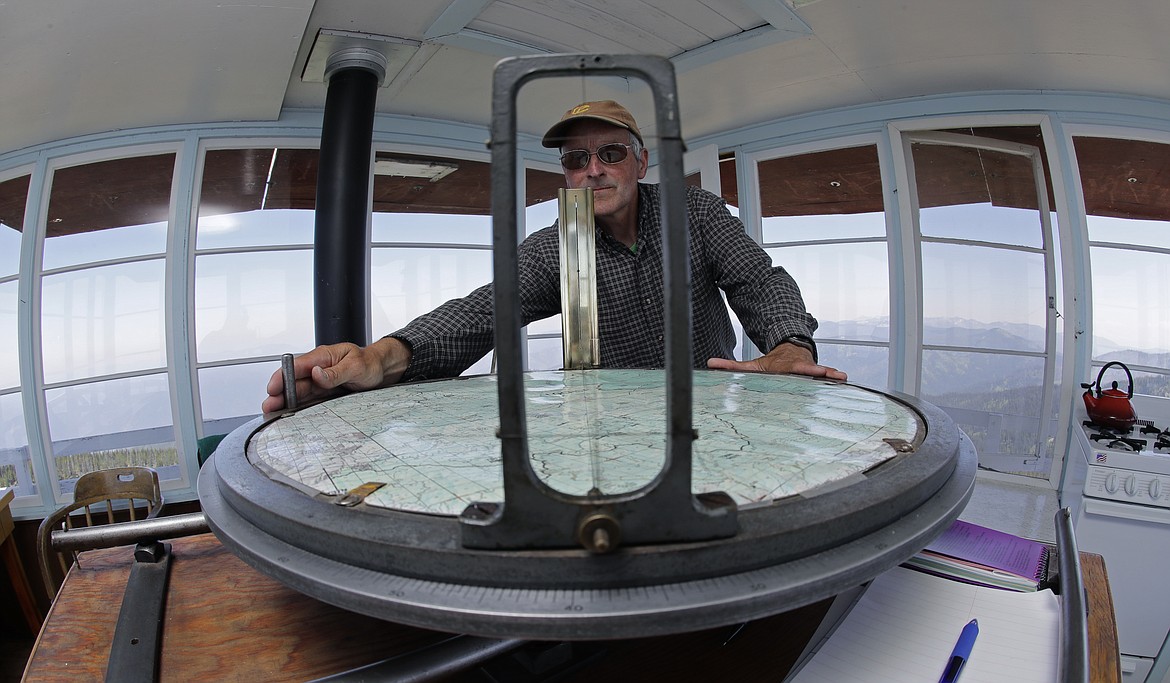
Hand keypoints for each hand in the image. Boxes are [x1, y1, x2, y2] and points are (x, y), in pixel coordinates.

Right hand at [261, 337, 411, 413]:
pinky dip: (299, 406)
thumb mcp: (356, 366)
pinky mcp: (325, 392)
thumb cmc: (370, 363)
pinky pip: (309, 399)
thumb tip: (316, 374)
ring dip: (286, 401)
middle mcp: (318, 368)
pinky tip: (290, 413)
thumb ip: (335, 372)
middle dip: (279, 393)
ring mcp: (320, 381)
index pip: (297, 366)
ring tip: (273, 412)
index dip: (282, 376)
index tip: (273, 388)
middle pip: (294, 381)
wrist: (382, 370)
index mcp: (323, 357)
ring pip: (299, 392)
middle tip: (269, 406)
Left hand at [706, 341, 846, 380]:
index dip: (795, 369)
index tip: (802, 369)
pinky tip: (845, 379)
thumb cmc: (772, 364)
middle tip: (827, 374)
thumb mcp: (752, 364)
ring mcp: (810, 369)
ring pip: (821, 373)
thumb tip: (710, 363)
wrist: (790, 351)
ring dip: (830, 374)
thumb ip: (731, 365)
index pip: (790, 368)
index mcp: (784, 366)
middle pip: (808, 370)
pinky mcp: (818, 374)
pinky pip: (828, 376)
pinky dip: (835, 376)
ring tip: (841, 377)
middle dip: (818, 372)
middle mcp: (799, 367)